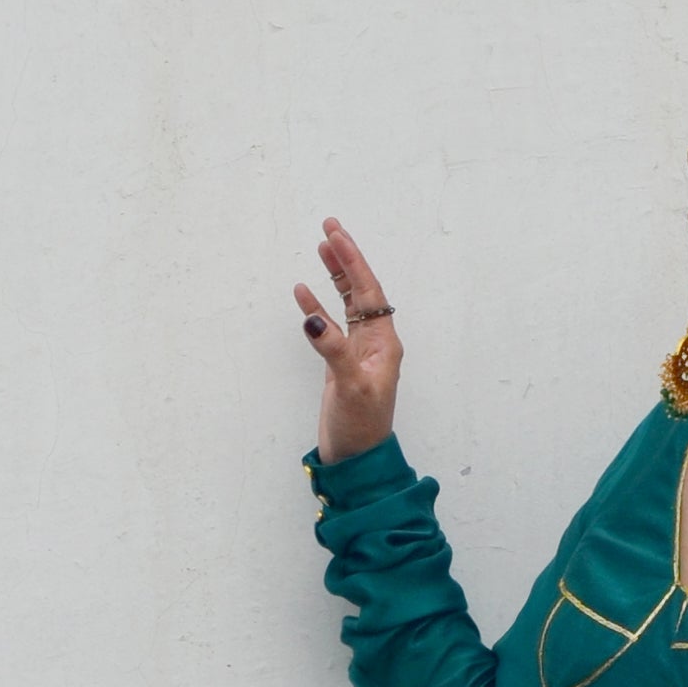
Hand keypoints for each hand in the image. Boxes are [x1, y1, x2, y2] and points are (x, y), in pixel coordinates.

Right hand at [296, 219, 402, 461]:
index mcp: (384, 342)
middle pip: (360, 289)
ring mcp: (357, 351)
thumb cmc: (361, 426)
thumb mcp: (350, 387)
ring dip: (334, 276)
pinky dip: (317, 307)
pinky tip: (303, 292)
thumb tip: (314, 321)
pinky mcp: (341, 363)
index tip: (336, 234)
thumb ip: (334, 352)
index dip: (352, 261)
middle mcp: (374, 341)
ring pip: (346, 303)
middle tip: (330, 228)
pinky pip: (330, 326)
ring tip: (322, 248)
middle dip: (345, 258)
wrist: (356, 458)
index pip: (368, 291)